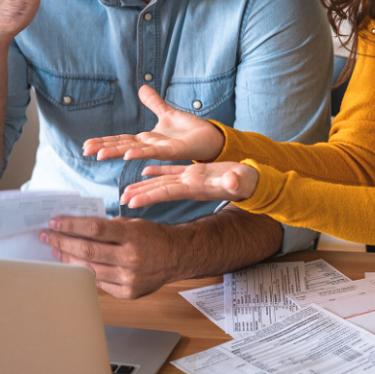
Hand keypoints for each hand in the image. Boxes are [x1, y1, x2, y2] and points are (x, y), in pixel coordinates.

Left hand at [38, 216, 178, 298]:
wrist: (177, 257)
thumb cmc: (153, 237)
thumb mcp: (132, 224)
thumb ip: (107, 227)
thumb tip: (75, 227)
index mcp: (133, 235)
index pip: (95, 229)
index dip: (71, 226)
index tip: (54, 222)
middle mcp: (132, 258)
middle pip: (87, 251)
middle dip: (62, 242)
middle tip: (47, 236)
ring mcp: (130, 278)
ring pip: (89, 270)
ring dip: (68, 260)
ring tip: (56, 250)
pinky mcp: (128, 292)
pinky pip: (99, 284)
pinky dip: (85, 274)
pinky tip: (75, 266)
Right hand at [83, 85, 225, 161]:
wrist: (210, 138)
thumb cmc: (190, 130)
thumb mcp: (167, 113)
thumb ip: (154, 103)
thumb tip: (142, 88)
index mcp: (147, 139)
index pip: (121, 140)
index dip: (104, 142)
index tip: (87, 145)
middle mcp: (151, 146)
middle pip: (123, 146)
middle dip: (104, 148)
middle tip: (85, 151)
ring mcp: (161, 150)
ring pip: (135, 151)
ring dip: (117, 153)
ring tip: (99, 155)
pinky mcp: (174, 151)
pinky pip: (155, 152)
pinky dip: (141, 152)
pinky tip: (128, 155)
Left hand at [120, 162, 258, 208]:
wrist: (253, 183)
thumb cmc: (248, 182)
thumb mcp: (242, 180)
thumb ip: (236, 181)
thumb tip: (233, 181)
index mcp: (197, 186)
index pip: (168, 191)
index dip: (149, 195)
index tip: (131, 203)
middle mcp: (190, 185)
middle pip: (160, 189)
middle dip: (140, 195)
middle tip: (120, 200)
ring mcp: (192, 180)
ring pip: (163, 182)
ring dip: (145, 186)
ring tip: (127, 190)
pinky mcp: (195, 173)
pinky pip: (172, 171)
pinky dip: (159, 170)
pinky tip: (146, 170)